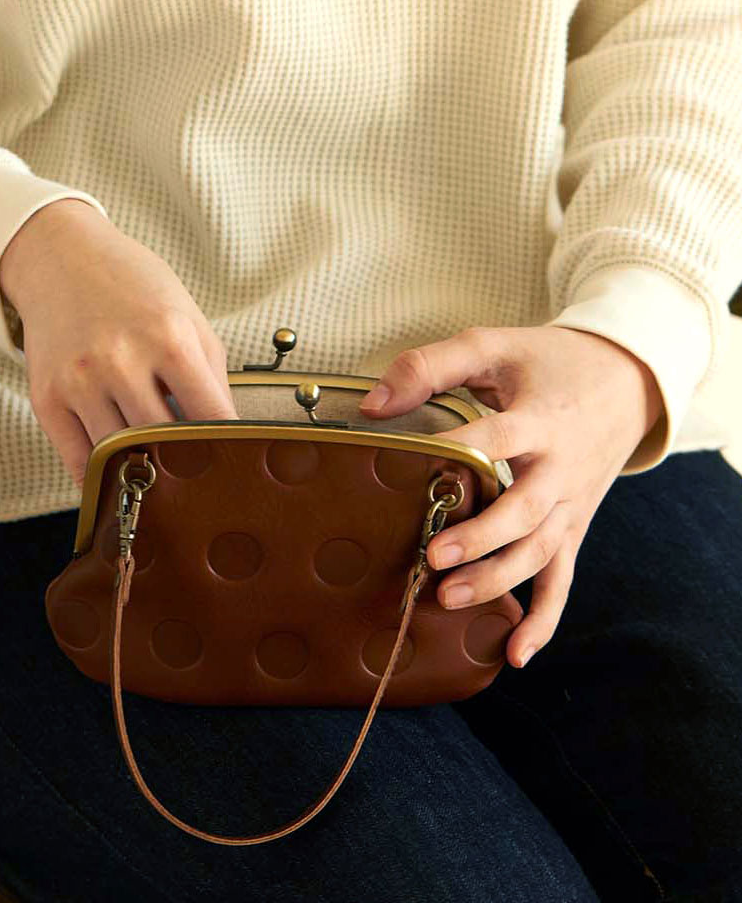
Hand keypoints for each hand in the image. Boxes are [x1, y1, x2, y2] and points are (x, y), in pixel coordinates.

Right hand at [0, 198, 237, 485]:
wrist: (61, 259)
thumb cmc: (132, 288)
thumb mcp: (188, 318)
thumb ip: (212, 377)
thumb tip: (228, 436)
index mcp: (168, 338)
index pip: (210, 417)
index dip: (228, 447)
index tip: (234, 462)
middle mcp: (121, 360)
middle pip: (164, 443)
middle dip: (185, 462)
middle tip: (196, 473)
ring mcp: (79, 382)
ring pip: (121, 457)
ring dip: (142, 470)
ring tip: (157, 471)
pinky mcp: (47, 398)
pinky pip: (79, 461)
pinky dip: (102, 478)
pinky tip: (118, 476)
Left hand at [358, 325, 663, 668]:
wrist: (628, 380)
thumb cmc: (549, 362)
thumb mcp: (493, 345)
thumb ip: (431, 366)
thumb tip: (372, 407)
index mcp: (540, 419)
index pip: (496, 439)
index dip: (457, 451)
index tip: (414, 466)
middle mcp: (560, 468)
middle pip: (524, 511)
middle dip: (480, 538)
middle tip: (434, 556)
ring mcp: (570, 503)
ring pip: (539, 552)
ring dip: (498, 579)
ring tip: (449, 597)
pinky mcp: (574, 525)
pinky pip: (562, 578)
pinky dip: (544, 619)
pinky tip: (517, 653)